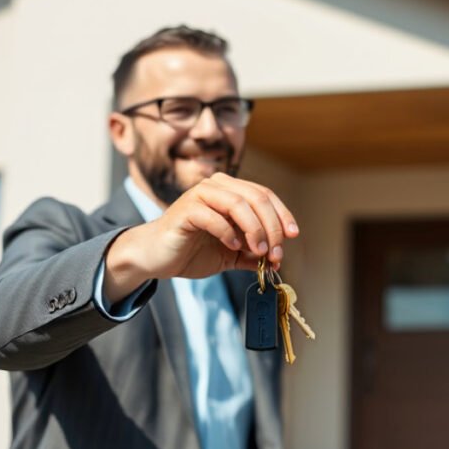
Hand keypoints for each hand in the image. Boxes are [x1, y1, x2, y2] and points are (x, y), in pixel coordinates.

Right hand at [104, 174, 298, 300]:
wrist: (156, 257)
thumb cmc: (192, 250)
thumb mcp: (231, 254)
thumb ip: (253, 255)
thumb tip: (277, 262)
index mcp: (230, 190)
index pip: (265, 195)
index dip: (282, 214)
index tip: (293, 236)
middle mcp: (217, 186)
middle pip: (257, 198)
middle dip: (272, 227)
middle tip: (276, 253)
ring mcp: (200, 195)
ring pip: (239, 204)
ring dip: (255, 230)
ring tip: (259, 251)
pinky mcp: (186, 209)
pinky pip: (214, 217)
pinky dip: (229, 233)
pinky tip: (233, 247)